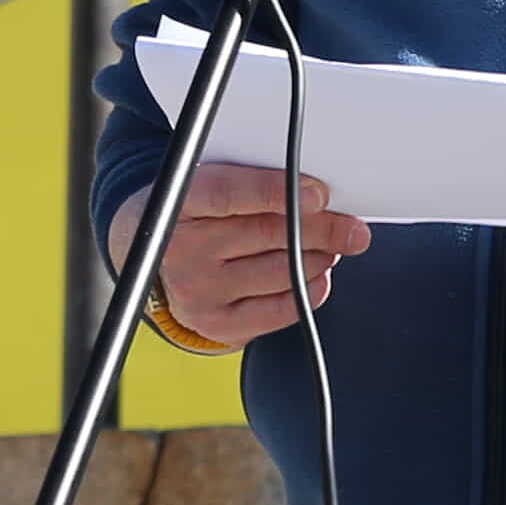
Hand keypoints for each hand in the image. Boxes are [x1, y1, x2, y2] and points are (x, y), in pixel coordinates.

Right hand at [116, 161, 371, 351]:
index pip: (230, 194)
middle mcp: (181, 249)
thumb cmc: (195, 211)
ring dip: (321, 257)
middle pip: (268, 234)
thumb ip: (252, 180)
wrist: (153, 252)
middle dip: (323, 228)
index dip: (278, 192)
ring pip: (282, 270)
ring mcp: (197, 291)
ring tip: (331, 246)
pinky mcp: (216, 323)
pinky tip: (319, 275)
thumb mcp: (208, 181)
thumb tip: (319, 194)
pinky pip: (280, 310)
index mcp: (177, 203)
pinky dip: (311, 290)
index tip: (319, 194)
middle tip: (351, 226)